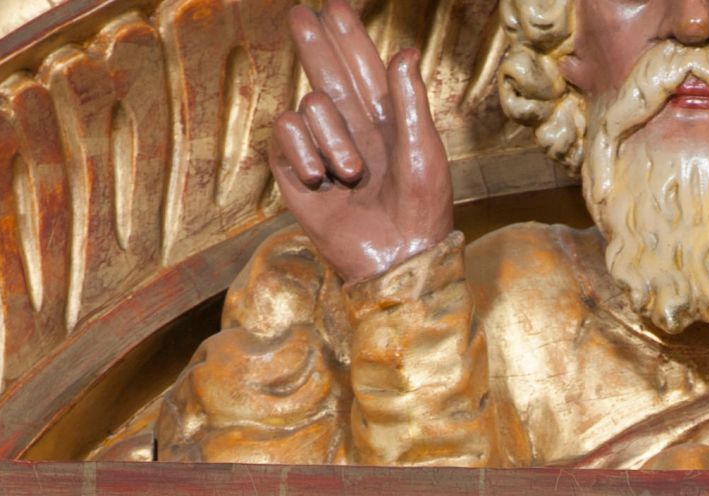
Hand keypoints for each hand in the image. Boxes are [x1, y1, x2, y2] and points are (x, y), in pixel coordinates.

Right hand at [269, 1, 453, 287]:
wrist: (395, 257)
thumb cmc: (420, 210)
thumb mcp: (424, 149)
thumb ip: (410, 99)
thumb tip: (402, 50)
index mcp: (387, 121)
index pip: (364, 69)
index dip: (350, 39)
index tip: (335, 7)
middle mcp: (353, 131)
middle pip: (327, 73)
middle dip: (315, 43)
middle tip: (300, 13)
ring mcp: (323, 150)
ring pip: (311, 107)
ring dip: (331, 137)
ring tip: (352, 174)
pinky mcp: (297, 173)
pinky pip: (284, 135)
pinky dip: (301, 151)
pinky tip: (321, 177)